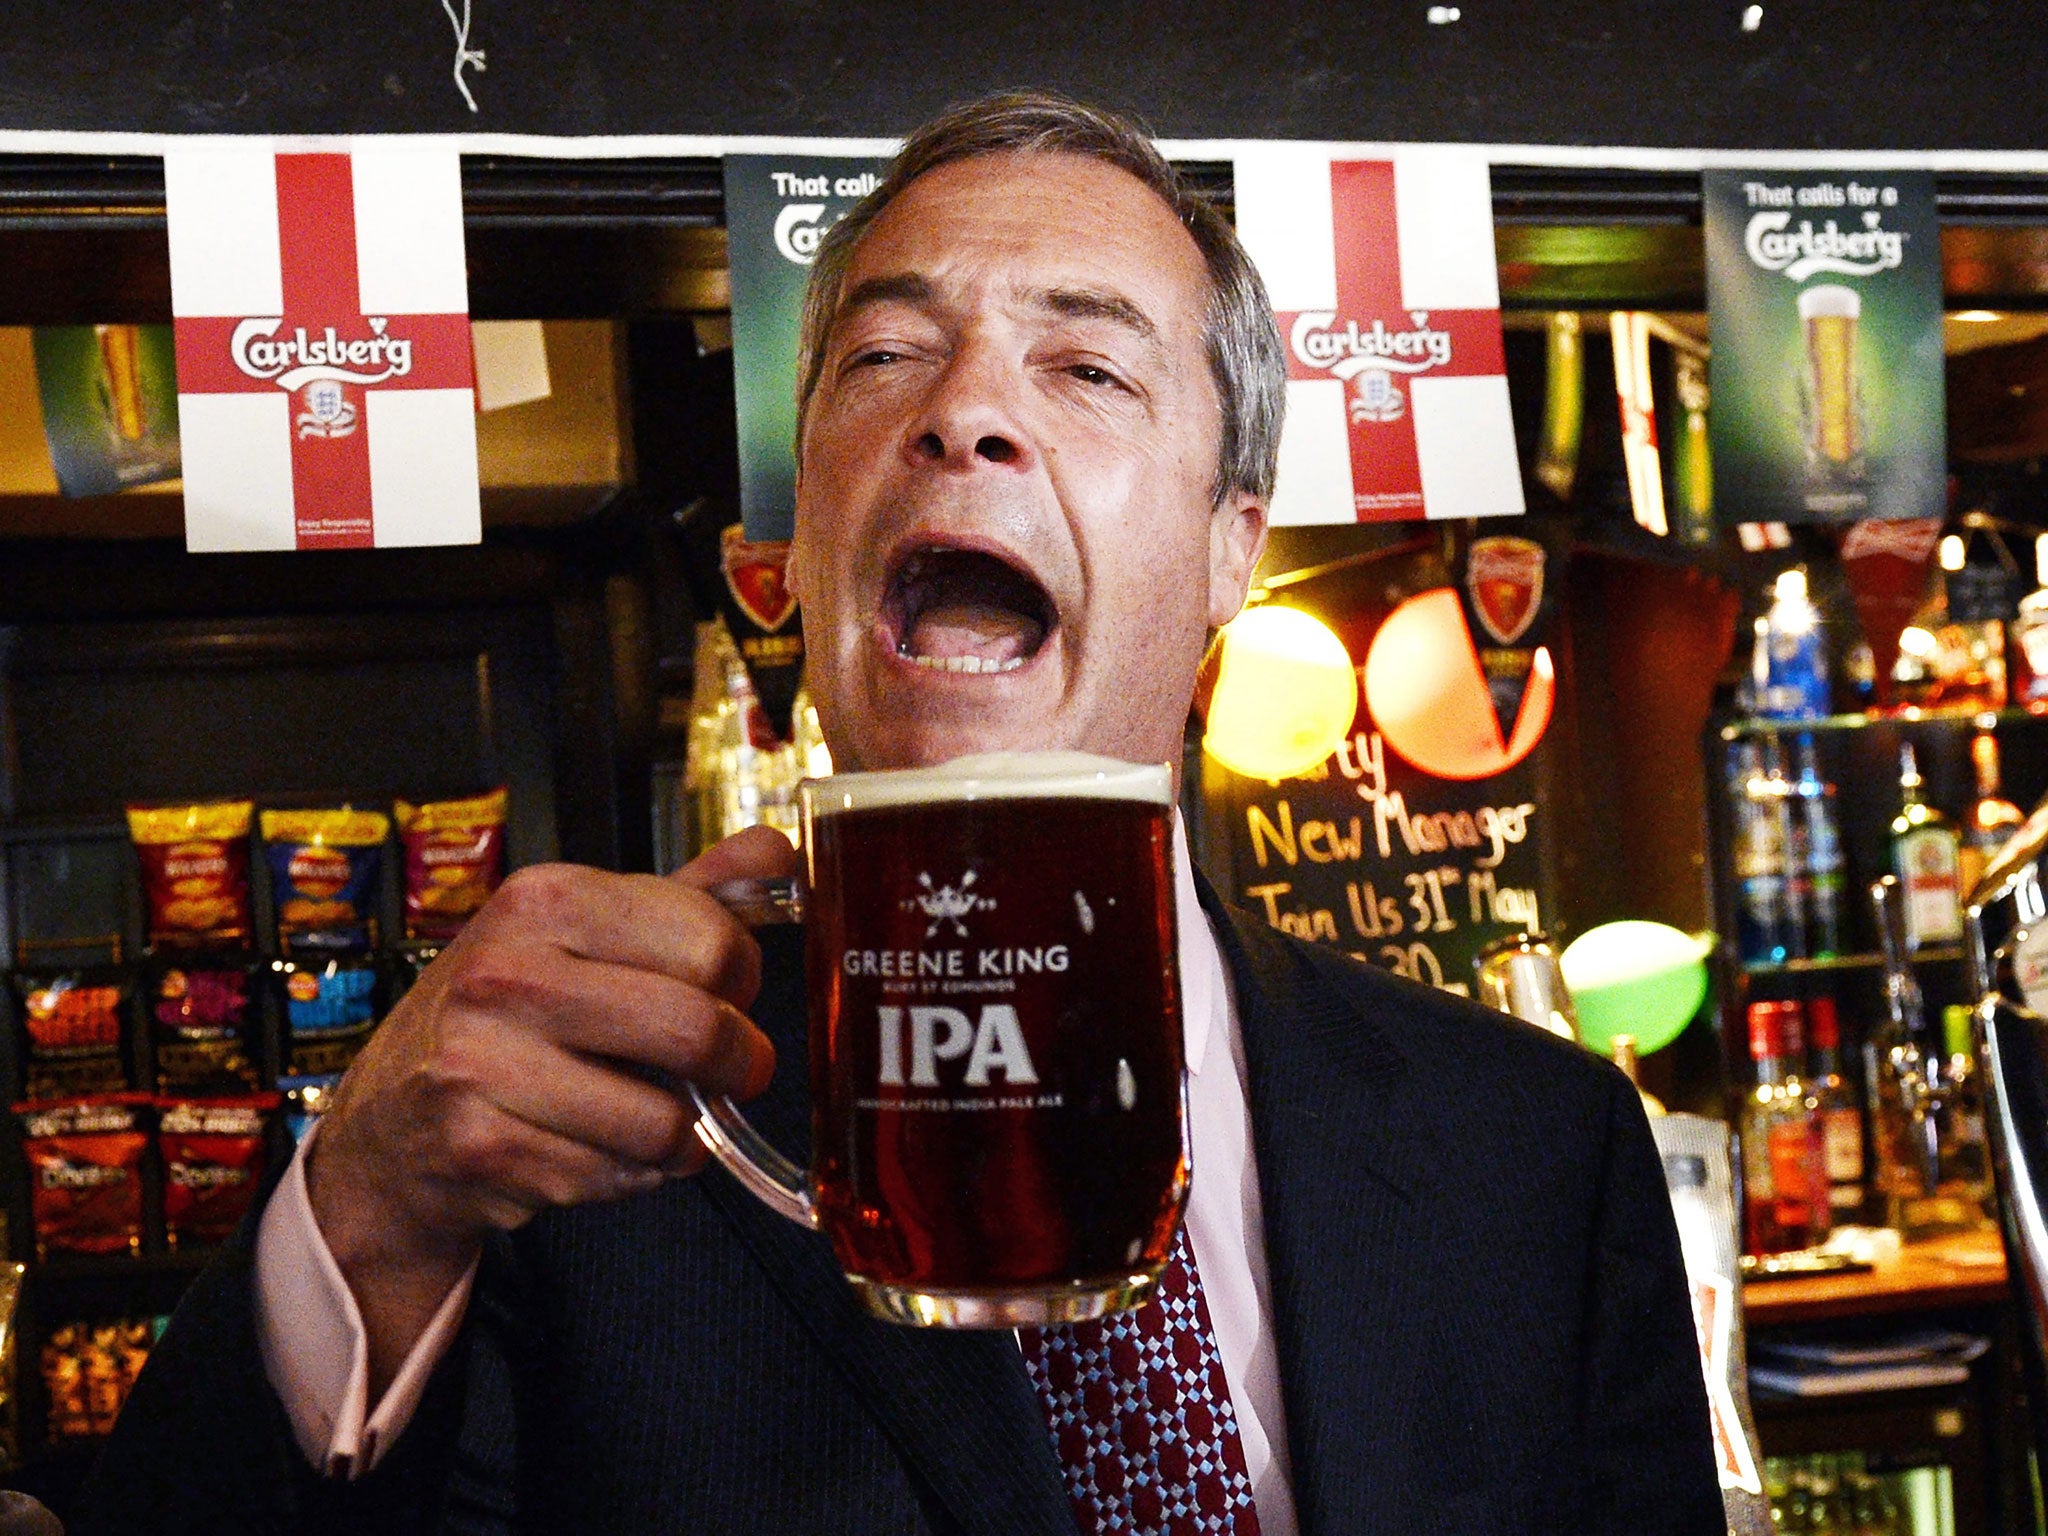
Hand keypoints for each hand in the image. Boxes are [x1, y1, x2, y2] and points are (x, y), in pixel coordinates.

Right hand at [305, 826, 798, 1387]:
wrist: (393, 1121)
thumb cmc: (512, 1017)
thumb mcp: (590, 935)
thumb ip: (691, 895)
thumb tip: (777, 850)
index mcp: (545, 900)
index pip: (711, 938)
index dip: (742, 977)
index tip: (728, 992)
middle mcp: (506, 973)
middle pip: (697, 1029)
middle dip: (736, 1062)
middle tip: (728, 1069)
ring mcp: (484, 1062)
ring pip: (666, 1120)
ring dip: (684, 1131)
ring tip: (654, 1112)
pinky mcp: (482, 1147)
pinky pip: (620, 1175)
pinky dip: (632, 1173)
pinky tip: (596, 1144)